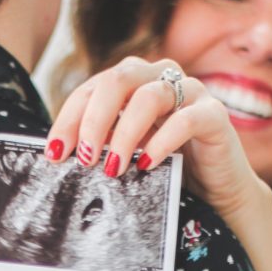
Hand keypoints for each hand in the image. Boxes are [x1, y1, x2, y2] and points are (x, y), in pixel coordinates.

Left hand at [45, 56, 268, 224]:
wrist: (217, 192)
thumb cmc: (166, 172)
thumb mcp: (127, 156)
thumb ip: (100, 147)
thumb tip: (56, 159)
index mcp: (134, 83)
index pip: (93, 87)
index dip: (69, 118)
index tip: (54, 152)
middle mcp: (161, 78)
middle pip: (118, 79)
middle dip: (93, 119)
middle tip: (82, 157)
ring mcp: (190, 92)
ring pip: (150, 96)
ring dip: (124, 133)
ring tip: (113, 168)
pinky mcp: (214, 115)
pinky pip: (186, 119)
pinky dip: (162, 140)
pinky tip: (147, 164)